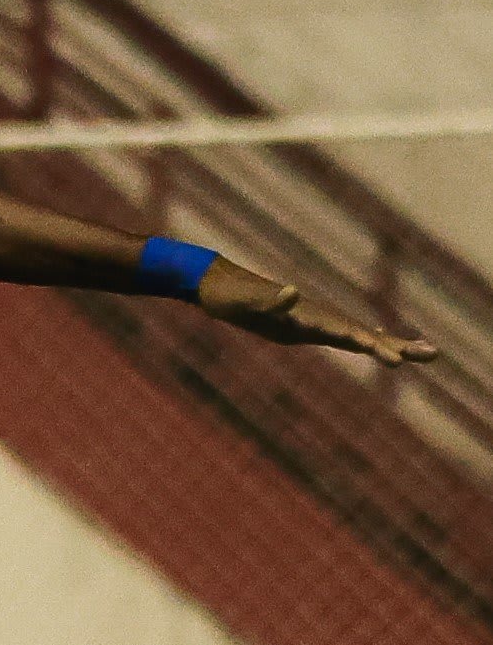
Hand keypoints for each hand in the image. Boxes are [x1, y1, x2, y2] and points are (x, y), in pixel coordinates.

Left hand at [197, 262, 436, 366]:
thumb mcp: (246, 302)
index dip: (373, 345)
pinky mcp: (296, 324)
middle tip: (431, 355)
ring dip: (383, 344)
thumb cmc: (231, 296)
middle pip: (361, 333)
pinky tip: (376, 342)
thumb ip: (270, 302)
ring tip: (413, 354)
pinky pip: (335, 334)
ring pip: (354, 334)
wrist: (215, 285)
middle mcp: (313, 316)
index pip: (349, 333)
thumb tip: (290, 293)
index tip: (396, 359)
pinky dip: (362, 340)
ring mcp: (307, 320)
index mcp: (308, 315)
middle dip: (393, 345)